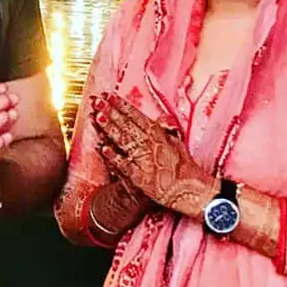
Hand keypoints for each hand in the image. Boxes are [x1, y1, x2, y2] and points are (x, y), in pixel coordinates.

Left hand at [90, 91, 216, 218]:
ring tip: (97, 117)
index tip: (109, 96)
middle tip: (97, 101)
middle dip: (111, 112)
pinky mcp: (140, 177)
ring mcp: (144, 160)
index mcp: (158, 135)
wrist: (189, 190)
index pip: (136, 116)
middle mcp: (150, 145)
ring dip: (110, 128)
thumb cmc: (184, 168)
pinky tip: (103, 148)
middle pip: (127, 125)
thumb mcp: (177, 144)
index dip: (121, 105)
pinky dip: (113, 156)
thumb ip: (167, 130)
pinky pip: (124, 165)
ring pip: (124, 141)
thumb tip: (161, 118)